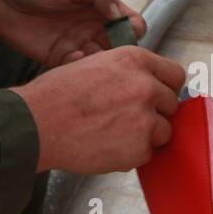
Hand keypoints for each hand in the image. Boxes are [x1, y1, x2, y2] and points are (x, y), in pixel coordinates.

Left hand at [0, 0, 146, 67]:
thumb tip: (119, 13)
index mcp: (100, 6)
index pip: (131, 22)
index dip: (134, 29)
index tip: (127, 32)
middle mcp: (93, 27)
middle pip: (120, 47)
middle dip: (123, 54)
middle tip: (117, 56)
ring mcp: (77, 44)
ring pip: (102, 62)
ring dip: (104, 66)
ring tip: (99, 64)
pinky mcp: (58, 59)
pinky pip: (78, 70)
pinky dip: (81, 69)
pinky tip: (74, 60)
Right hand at [10, 46, 186, 173]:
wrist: (38, 124)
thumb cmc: (56, 95)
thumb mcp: (94, 64)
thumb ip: (126, 72)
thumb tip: (144, 83)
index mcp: (133, 60)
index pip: (174, 74)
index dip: (166, 86)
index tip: (159, 95)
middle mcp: (145, 86)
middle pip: (171, 103)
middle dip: (156, 112)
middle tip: (129, 117)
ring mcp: (145, 119)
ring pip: (164, 131)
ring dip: (146, 134)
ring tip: (115, 132)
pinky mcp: (139, 148)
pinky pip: (147, 153)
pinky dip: (132, 154)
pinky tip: (107, 144)